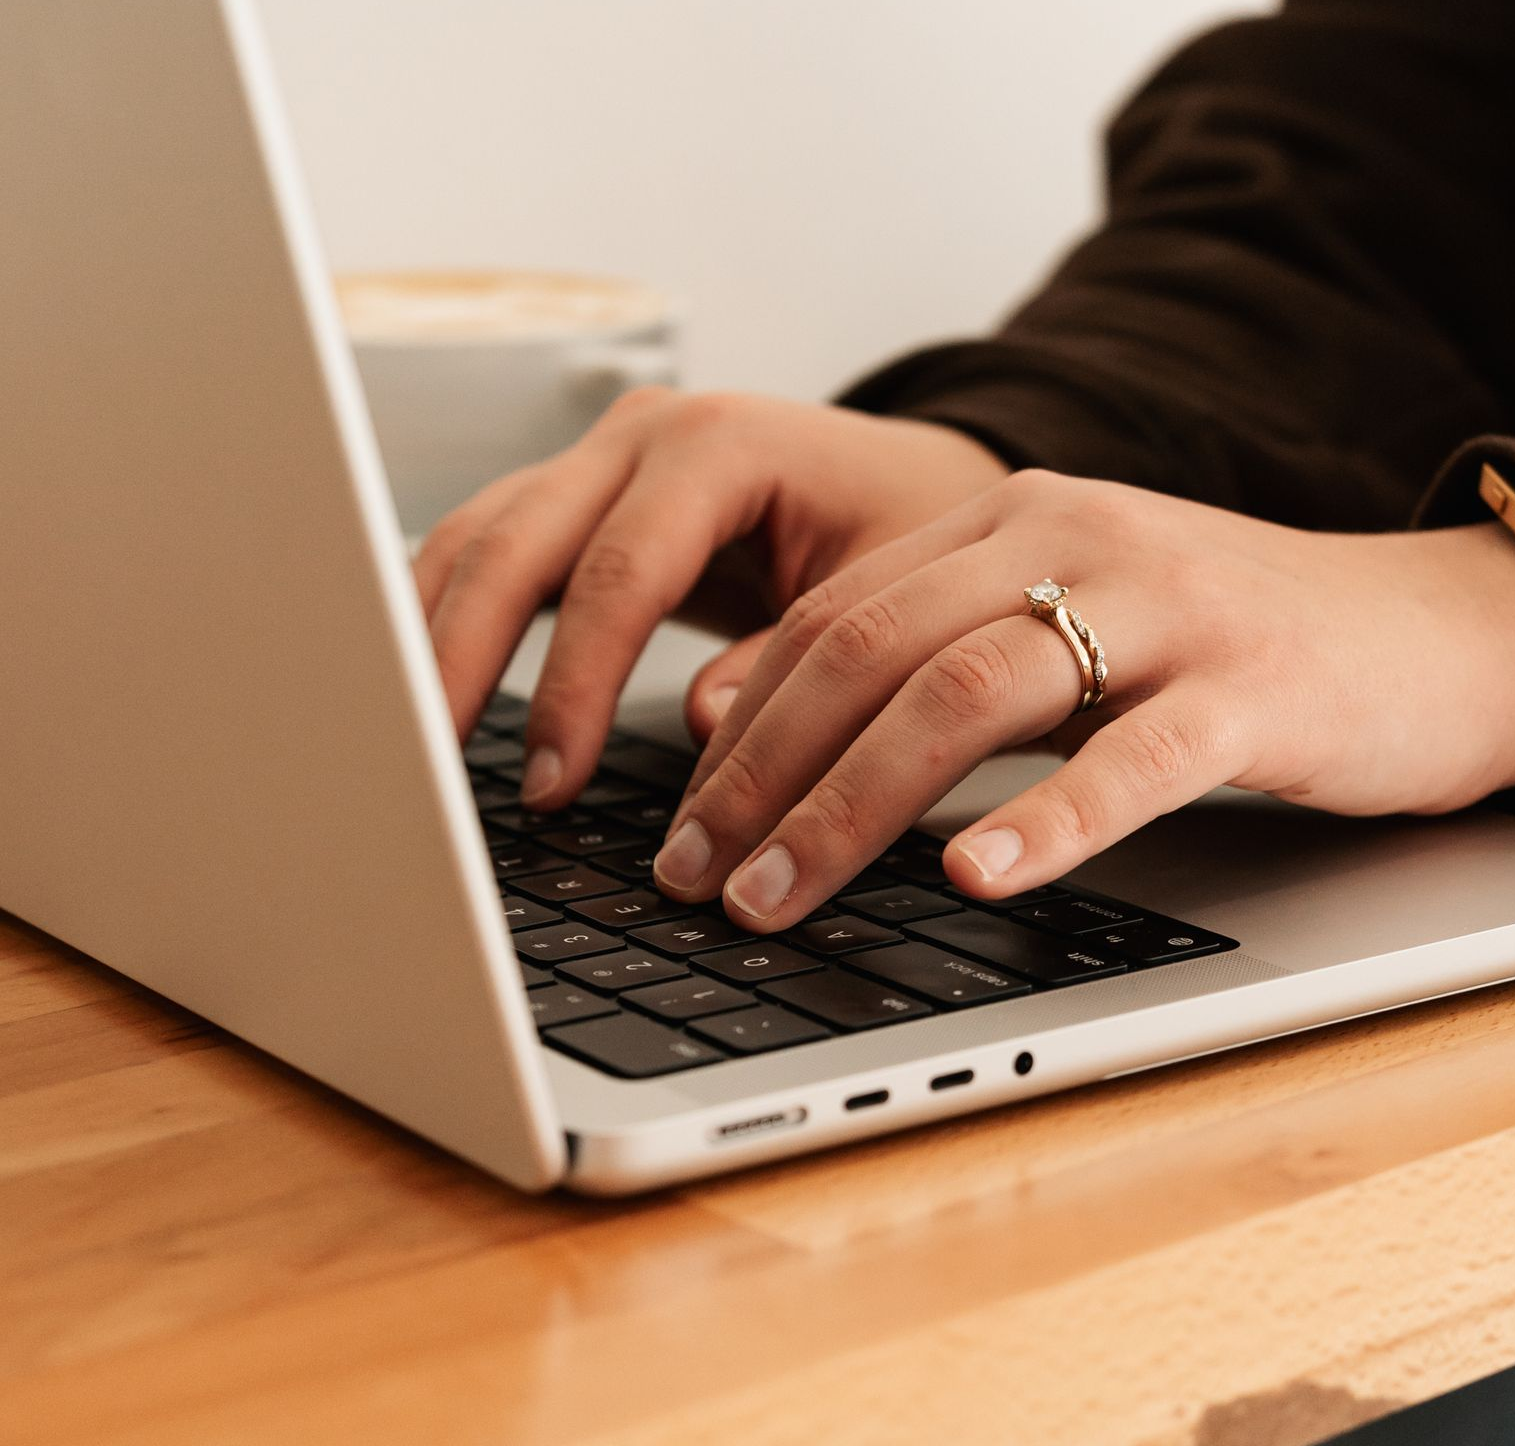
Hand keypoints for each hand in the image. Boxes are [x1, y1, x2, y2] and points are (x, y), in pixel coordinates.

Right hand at [412, 390, 1008, 798]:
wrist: (902, 479)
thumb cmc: (901, 526)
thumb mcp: (884, 592)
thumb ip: (796, 658)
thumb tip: (706, 725)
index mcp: (722, 443)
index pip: (621, 569)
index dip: (576, 682)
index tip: (552, 780)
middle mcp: (643, 434)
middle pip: (514, 539)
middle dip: (461, 658)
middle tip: (428, 768)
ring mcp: (597, 457)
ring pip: (477, 536)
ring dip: (430, 636)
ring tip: (404, 742)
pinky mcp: (576, 496)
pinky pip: (487, 549)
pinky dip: (446, 617)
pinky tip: (421, 689)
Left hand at [648, 471, 1514, 928]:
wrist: (1437, 631)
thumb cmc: (1235, 649)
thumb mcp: (1076, 628)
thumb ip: (945, 654)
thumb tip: (777, 736)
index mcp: (1016, 519)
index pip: (835, 613)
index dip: (740, 723)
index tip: (678, 820)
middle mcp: (1074, 537)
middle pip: (873, 650)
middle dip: (763, 776)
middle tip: (695, 879)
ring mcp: (1168, 607)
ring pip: (970, 693)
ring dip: (853, 805)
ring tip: (784, 897)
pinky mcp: (1255, 688)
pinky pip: (1131, 756)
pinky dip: (1045, 819)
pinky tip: (978, 876)